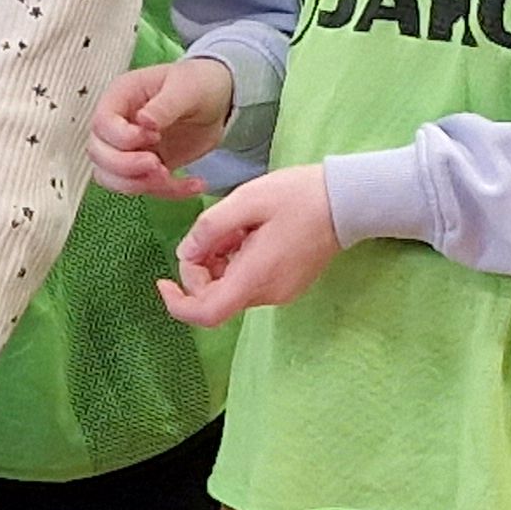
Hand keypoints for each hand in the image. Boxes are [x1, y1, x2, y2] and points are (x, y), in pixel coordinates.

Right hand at [89, 58, 235, 196]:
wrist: (219, 100)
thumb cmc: (198, 82)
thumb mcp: (186, 87)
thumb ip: (164, 106)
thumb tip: (143, 121)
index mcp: (121, 97)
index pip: (101, 124)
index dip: (122, 138)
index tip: (154, 136)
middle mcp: (118, 124)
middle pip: (99, 154)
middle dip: (126, 167)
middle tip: (157, 165)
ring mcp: (129, 148)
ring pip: (112, 177)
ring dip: (140, 184)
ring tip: (170, 177)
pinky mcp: (145, 167)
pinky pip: (143, 187)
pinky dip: (166, 192)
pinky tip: (194, 185)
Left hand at [161, 166, 339, 327]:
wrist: (346, 201)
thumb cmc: (298, 196)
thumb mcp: (246, 199)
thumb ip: (210, 228)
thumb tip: (186, 253)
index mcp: (255, 276)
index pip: (206, 314)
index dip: (177, 303)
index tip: (163, 280)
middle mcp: (268, 294)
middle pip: (214, 298)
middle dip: (200, 268)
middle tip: (215, 231)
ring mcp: (280, 293)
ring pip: (230, 289)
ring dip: (219, 262)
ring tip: (238, 227)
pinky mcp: (287, 285)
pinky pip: (248, 282)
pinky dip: (236, 263)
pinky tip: (250, 235)